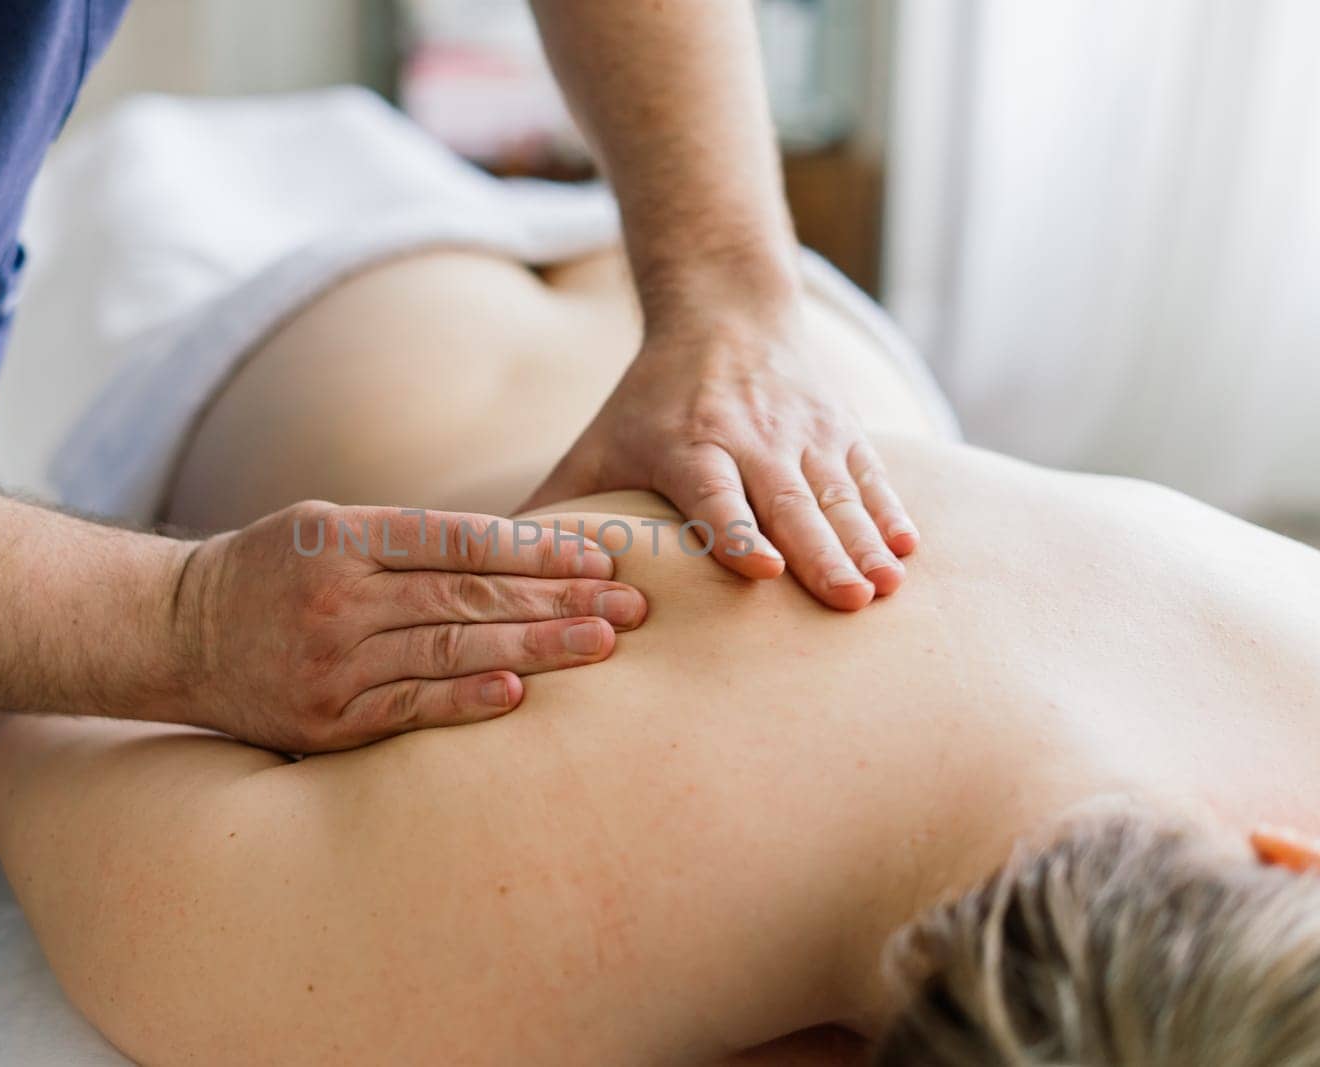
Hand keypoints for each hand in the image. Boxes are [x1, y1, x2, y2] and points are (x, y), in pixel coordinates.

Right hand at [162, 501, 646, 751]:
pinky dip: (464, 703)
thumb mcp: (326, 526)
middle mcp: (340, 597)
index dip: (539, 551)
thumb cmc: (271, 570)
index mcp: (345, 537)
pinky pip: (407, 710)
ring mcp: (332, 662)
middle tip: (631, 609)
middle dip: (558, 602)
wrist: (179, 634)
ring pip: (449, 650)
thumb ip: (408, 540)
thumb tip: (518, 555)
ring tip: (601, 647)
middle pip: (469, 596)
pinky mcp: (325, 721)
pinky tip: (518, 696)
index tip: (603, 558)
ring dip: (534, 650)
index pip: (462, 540)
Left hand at [523, 309, 916, 609]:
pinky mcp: (840, 425)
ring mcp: (802, 427)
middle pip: (787, 497)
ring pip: (838, 489)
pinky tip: (910, 549)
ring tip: (886, 590)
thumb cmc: (650, 402)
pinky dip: (890, 508)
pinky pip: (869, 470)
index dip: (736, 528)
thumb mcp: (599, 442)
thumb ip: (558, 505)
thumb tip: (493, 567)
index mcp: (686, 442)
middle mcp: (750, 433)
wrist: (727, 311)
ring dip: (864, 540)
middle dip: (820, 550)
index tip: (761, 569)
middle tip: (847, 602)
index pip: (714, 490)